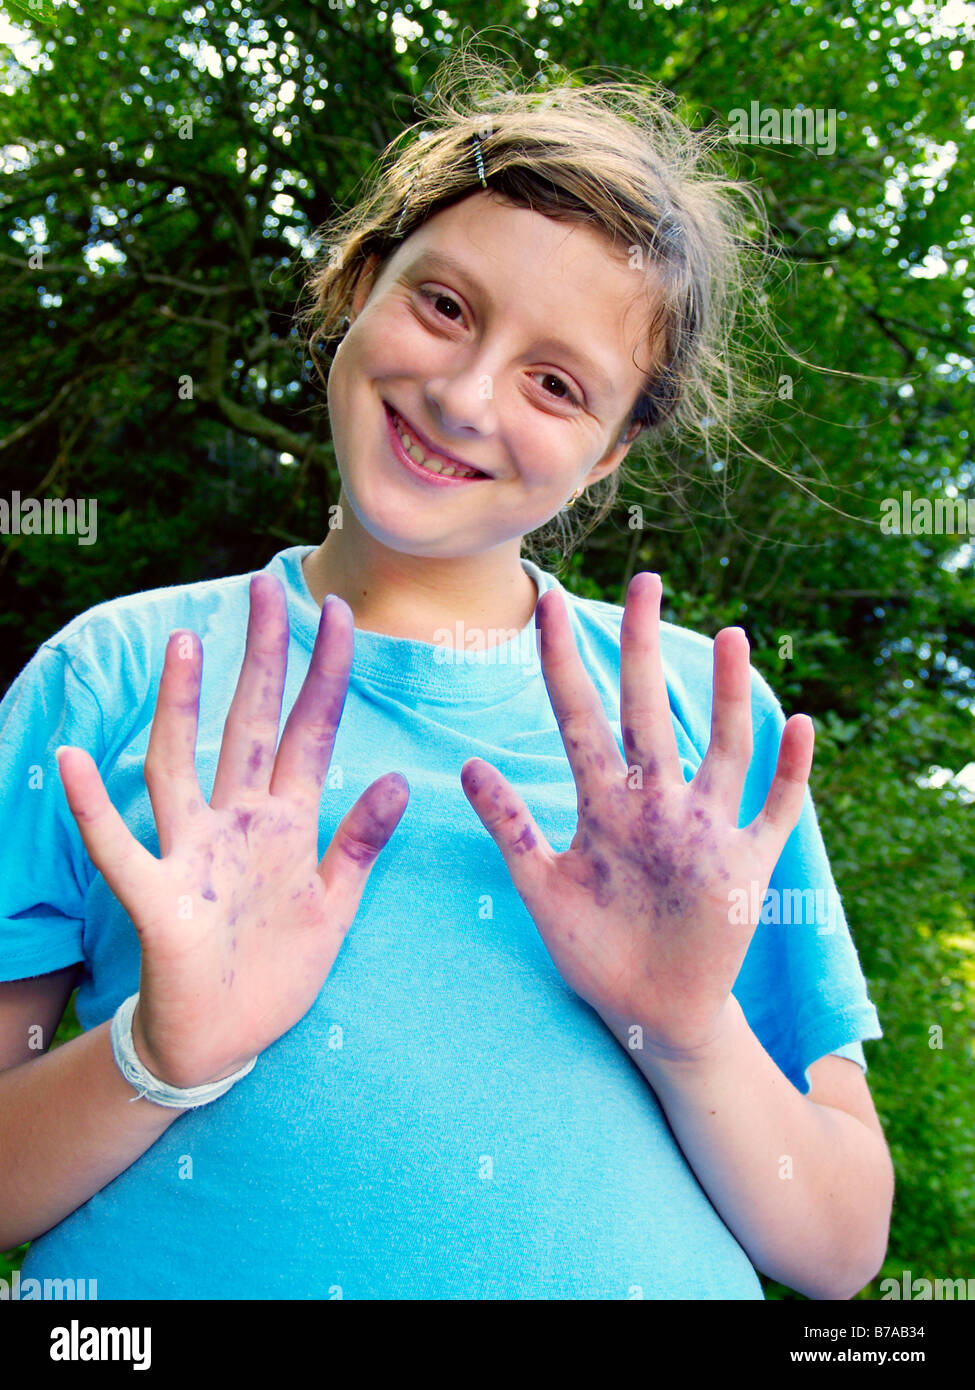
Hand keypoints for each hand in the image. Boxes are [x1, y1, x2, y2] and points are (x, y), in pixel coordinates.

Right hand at [56, 574, 408, 1087]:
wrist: (227, 1039)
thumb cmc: (279, 967)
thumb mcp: (336, 905)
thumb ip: (362, 844)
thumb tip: (396, 778)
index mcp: (289, 822)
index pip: (312, 731)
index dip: (326, 673)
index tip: (338, 611)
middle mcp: (240, 823)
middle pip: (250, 726)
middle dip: (262, 659)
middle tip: (266, 587)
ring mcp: (195, 854)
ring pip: (182, 766)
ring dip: (181, 708)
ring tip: (184, 644)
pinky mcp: (158, 899)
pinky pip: (119, 850)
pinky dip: (94, 811)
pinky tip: (75, 762)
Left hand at [460, 572, 813, 1058]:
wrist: (650, 1015)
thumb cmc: (593, 952)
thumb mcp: (541, 889)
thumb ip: (509, 828)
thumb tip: (464, 764)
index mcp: (603, 806)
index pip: (579, 718)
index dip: (561, 663)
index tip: (548, 603)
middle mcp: (656, 805)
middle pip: (649, 712)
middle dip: (643, 649)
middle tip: (642, 580)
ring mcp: (704, 831)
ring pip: (721, 748)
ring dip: (726, 697)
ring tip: (728, 635)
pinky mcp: (746, 867)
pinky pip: (775, 811)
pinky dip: (790, 772)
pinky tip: (801, 725)